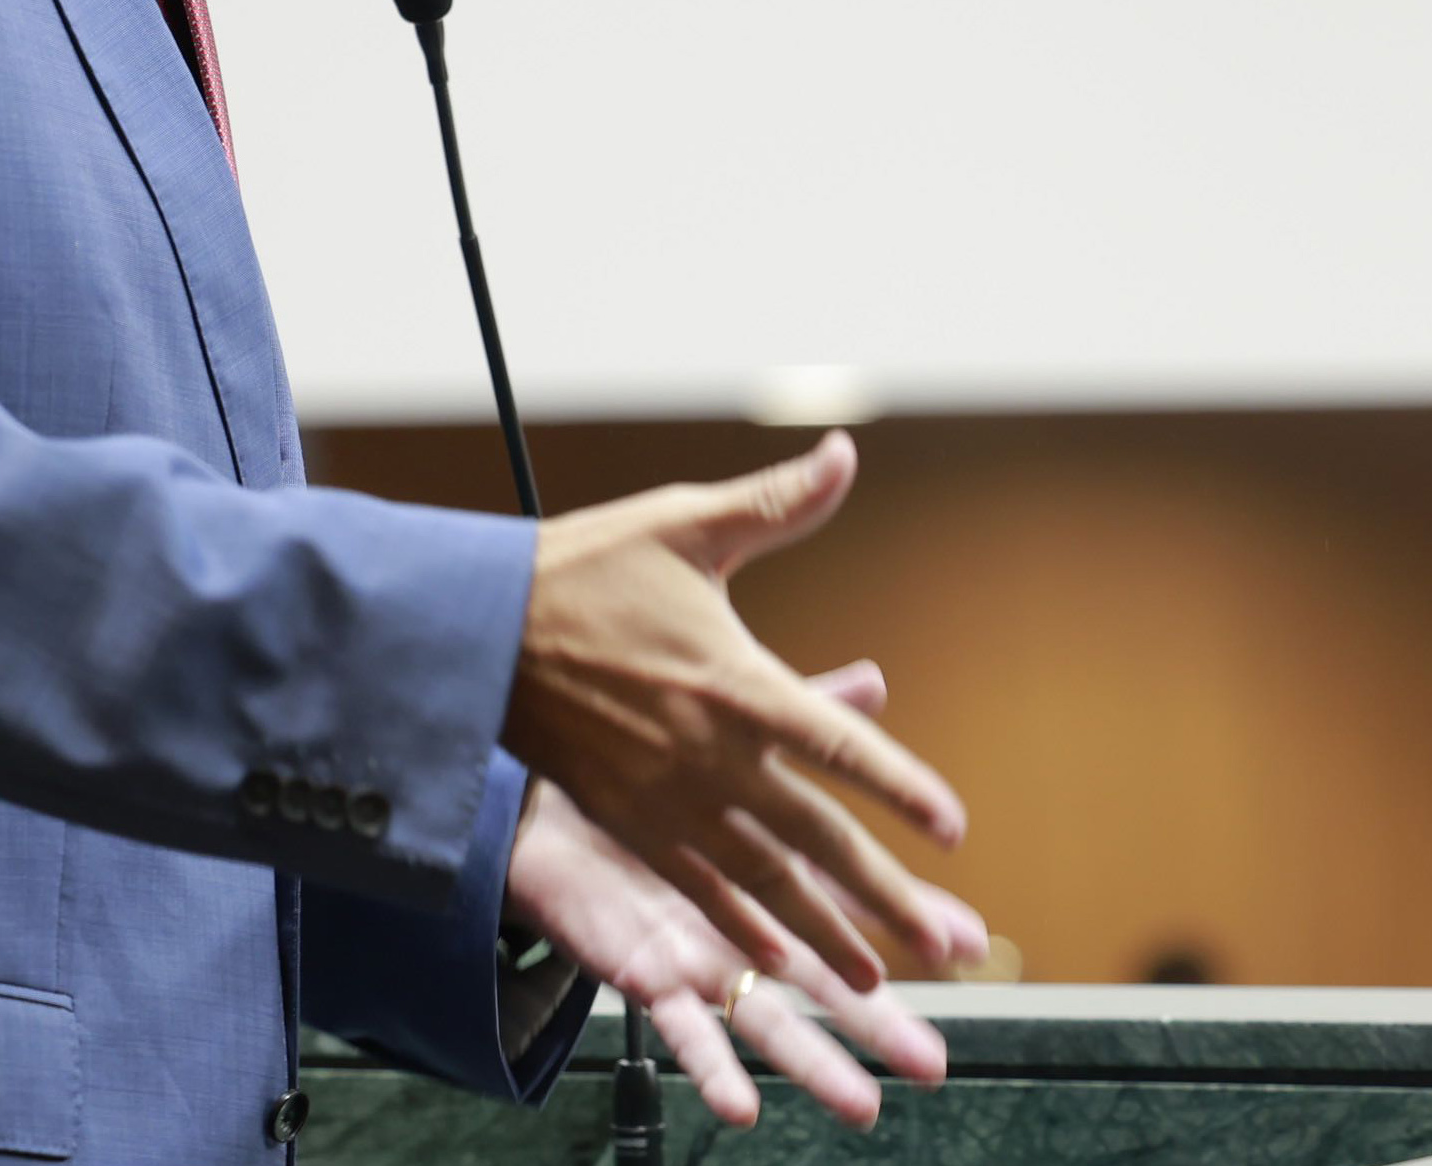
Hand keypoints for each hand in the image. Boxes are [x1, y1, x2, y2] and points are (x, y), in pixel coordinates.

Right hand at [499, 434, 969, 992]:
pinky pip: (696, 887)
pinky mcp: (627, 820)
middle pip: (815, 839)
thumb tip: (845, 451)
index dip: (900, 789)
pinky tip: (774, 962)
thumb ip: (776, 504)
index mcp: (735, 684)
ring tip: (870, 980)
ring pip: (764, 882)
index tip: (952, 830)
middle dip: (884, 897)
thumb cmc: (587, 568)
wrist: (479, 630)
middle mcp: (710, 756)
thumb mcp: (684, 524)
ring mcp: (667, 799)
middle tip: (944, 945)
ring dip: (823, 933)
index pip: (838, 746)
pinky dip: (740, 928)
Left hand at [504, 663, 987, 1128]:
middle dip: (881, 1019)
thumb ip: (801, 712)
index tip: (969, 941)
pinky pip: (678, 1031)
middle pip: (826, 978)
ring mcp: (698, 956)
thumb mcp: (728, 729)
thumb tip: (875, 678)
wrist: (541, 802)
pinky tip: (740, 1106)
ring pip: (767, 1022)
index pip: (855, 893)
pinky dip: (711, 1069)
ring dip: (815, 1067)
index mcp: (771, 865)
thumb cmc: (639, 768)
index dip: (908, 916)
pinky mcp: (645, 975)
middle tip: (935, 1059)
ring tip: (864, 1104)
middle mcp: (745, 924)